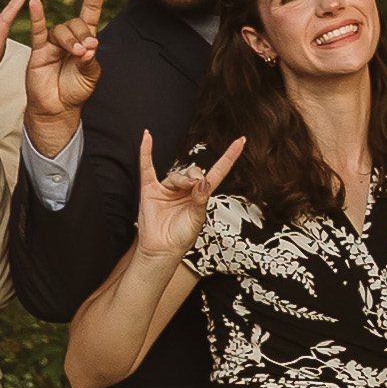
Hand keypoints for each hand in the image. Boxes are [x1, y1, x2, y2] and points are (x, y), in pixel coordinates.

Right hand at [20, 0, 109, 153]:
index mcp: (85, 40)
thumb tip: (89, 47)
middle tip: (85, 52)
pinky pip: (38, 30)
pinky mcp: (38, 50)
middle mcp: (69, 38)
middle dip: (83, 36)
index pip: (91, 10)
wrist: (56, 109)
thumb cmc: (74, 91)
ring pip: (61, 30)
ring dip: (70, 40)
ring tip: (75, 54)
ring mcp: (52, 43)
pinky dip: (37, 17)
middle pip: (76, 24)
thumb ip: (90, 62)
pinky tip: (35, 3)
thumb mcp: (89, 77)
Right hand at [130, 130, 240, 262]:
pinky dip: (146, 152)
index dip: (229, 157)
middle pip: (194, 171)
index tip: (240, 141)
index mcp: (200, 195)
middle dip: (196, 177)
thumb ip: (201, 199)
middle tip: (194, 188)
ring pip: (176, 174)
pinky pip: (147, 167)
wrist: (162, 250)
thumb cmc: (181, 237)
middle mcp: (184, 189)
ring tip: (184, 189)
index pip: (218, 171)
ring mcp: (167, 188)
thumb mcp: (198, 219)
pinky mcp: (150, 189)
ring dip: (181, 180)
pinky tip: (147, 137)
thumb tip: (202, 181)